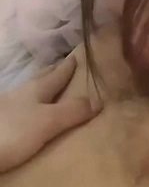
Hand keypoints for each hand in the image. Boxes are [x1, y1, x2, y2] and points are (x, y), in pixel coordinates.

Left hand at [0, 57, 101, 172]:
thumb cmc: (12, 130)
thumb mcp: (47, 121)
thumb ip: (71, 111)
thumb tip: (100, 99)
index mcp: (36, 90)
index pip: (57, 75)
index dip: (68, 67)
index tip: (78, 56)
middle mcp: (22, 94)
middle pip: (40, 79)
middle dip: (53, 73)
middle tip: (64, 65)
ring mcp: (8, 108)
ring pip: (28, 93)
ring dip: (40, 88)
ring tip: (49, 87)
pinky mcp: (0, 123)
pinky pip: (19, 108)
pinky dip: (29, 106)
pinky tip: (27, 111)